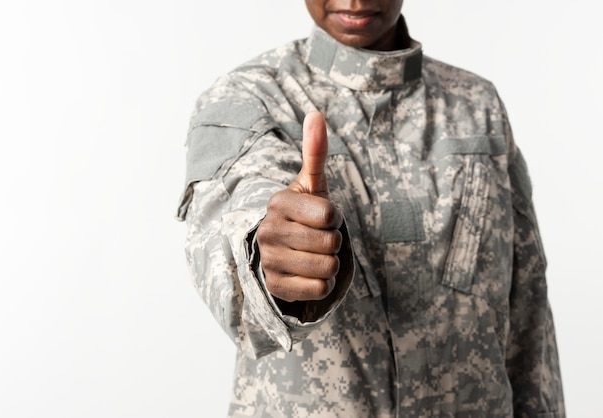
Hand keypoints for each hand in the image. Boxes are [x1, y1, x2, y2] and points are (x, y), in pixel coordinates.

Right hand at [256, 111, 343, 301]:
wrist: (282, 250)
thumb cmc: (304, 213)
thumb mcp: (312, 185)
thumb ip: (315, 152)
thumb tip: (316, 113)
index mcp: (278, 203)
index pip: (329, 215)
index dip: (334, 217)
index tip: (321, 217)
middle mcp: (267, 231)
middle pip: (331, 243)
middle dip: (334, 241)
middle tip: (318, 237)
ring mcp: (269, 261)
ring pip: (327, 268)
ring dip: (330, 262)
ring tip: (314, 254)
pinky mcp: (275, 287)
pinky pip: (319, 289)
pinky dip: (322, 283)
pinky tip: (308, 273)